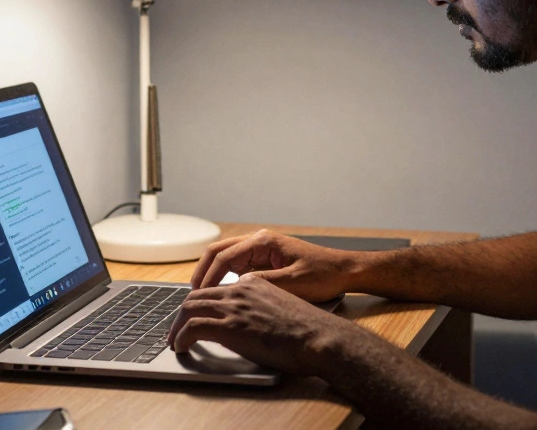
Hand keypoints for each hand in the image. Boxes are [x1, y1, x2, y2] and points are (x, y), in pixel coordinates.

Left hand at [167, 274, 356, 374]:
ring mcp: (234, 306)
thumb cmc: (309, 327)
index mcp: (253, 282)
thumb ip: (262, 305)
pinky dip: (181, 337)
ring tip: (175, 340)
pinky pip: (193, 327)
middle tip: (176, 329)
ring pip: (189, 308)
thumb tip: (251, 320)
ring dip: (177, 325)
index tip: (194, 315)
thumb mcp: (283, 304)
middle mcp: (240, 289)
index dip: (200, 302)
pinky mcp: (230, 326)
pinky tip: (181, 347)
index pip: (215, 287)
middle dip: (182, 313)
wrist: (319, 336)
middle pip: (196, 294)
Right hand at [191, 230, 359, 301]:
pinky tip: (220, 293)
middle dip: (203, 271)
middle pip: (219, 251)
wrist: (343, 271)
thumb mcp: (292, 283)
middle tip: (192, 294)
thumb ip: (262, 283)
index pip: (224, 256)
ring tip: (201, 295)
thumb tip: (235, 287)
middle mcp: (259, 240)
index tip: (199, 295)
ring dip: (212, 274)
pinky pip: (237, 264)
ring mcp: (261, 248)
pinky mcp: (264, 259)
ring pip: (225, 256)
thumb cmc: (322, 275)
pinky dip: (224, 276)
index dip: (208, 277)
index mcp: (264, 242)